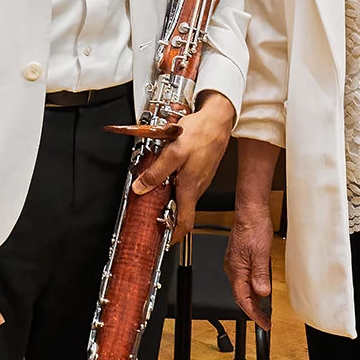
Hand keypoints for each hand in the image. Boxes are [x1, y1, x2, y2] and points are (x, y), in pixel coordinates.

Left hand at [129, 90, 235, 236]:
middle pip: (181, 209)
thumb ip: (156, 172)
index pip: (185, 222)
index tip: (163, 240)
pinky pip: (185, 183)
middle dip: (165, 212)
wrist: (218, 119)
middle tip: (149, 210)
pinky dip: (174, 182)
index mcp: (191, 188)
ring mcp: (200, 179)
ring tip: (153, 187)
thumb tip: (141, 187)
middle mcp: (197, 187)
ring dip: (168, 194)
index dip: (174, 235)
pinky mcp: (200, 170)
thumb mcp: (173, 152)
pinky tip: (166, 170)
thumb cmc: (201, 133)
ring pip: (182, 195)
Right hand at [224, 205, 274, 330]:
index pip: (242, 299)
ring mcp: (236, 263)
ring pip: (243, 288)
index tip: (263, 323)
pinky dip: (253, 289)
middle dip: (253, 311)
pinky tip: (261, 290)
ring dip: (254, 301)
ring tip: (265, 311)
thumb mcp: (261, 253)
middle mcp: (233, 268)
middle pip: (241, 296)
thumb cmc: (253, 227)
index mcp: (235, 269)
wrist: (251, 211)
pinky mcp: (241, 258)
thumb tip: (262, 293)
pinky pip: (245, 279)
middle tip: (265, 321)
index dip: (253, 314)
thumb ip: (260, 274)